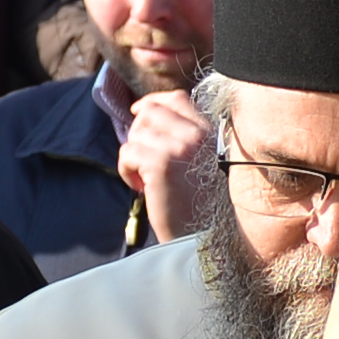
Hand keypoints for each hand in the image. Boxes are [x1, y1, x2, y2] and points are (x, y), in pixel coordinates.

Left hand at [115, 85, 215, 242]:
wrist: (209, 240)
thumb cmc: (203, 208)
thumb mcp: (204, 164)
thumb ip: (186, 140)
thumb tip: (147, 117)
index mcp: (212, 132)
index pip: (176, 98)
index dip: (151, 104)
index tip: (138, 115)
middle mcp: (199, 134)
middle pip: (150, 111)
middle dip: (138, 133)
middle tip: (143, 161)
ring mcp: (181, 147)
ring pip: (136, 133)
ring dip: (132, 157)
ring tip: (145, 180)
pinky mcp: (162, 164)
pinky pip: (127, 152)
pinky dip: (126, 170)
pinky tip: (142, 188)